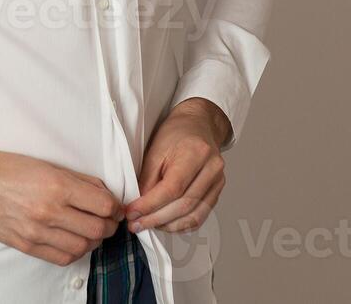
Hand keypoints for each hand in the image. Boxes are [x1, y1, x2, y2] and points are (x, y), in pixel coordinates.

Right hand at [0, 148, 124, 265]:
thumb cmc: (9, 169)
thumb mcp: (48, 165)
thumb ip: (80, 181)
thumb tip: (106, 195)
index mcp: (57, 185)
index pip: (103, 205)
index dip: (115, 207)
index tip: (114, 206)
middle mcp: (49, 211)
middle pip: (97, 229)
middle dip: (109, 225)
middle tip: (107, 220)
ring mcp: (37, 232)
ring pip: (83, 247)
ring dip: (94, 241)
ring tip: (90, 231)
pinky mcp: (27, 246)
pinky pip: (62, 258)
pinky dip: (75, 252)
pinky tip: (74, 241)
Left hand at [124, 98, 229, 233]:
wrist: (198, 124)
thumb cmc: (176, 133)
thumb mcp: (155, 149)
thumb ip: (147, 179)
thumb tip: (139, 207)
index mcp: (196, 153)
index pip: (172, 189)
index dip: (150, 205)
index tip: (132, 213)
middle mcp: (212, 169)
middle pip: (184, 205)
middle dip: (156, 219)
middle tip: (136, 224)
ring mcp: (218, 182)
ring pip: (194, 215)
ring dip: (168, 226)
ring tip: (148, 225)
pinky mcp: (217, 191)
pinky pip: (200, 216)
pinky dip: (181, 224)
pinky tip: (165, 224)